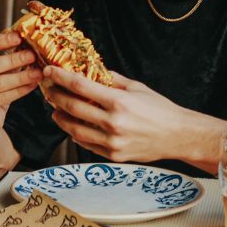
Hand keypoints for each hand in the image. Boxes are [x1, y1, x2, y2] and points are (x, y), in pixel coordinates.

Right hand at [0, 31, 41, 137]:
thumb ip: (3, 55)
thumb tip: (26, 40)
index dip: (0, 41)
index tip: (19, 37)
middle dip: (14, 59)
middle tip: (32, 55)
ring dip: (21, 76)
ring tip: (38, 71)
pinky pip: (3, 97)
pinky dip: (20, 90)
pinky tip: (32, 85)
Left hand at [44, 66, 193, 162]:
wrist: (178, 136)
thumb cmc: (160, 109)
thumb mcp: (136, 87)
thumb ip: (111, 80)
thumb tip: (90, 71)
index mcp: (118, 102)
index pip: (80, 86)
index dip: (60, 77)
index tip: (49, 71)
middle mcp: (113, 123)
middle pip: (72, 107)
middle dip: (55, 96)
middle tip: (48, 89)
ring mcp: (112, 142)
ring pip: (74, 129)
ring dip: (60, 117)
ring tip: (55, 109)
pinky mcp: (113, 156)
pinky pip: (86, 144)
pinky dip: (75, 134)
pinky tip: (72, 125)